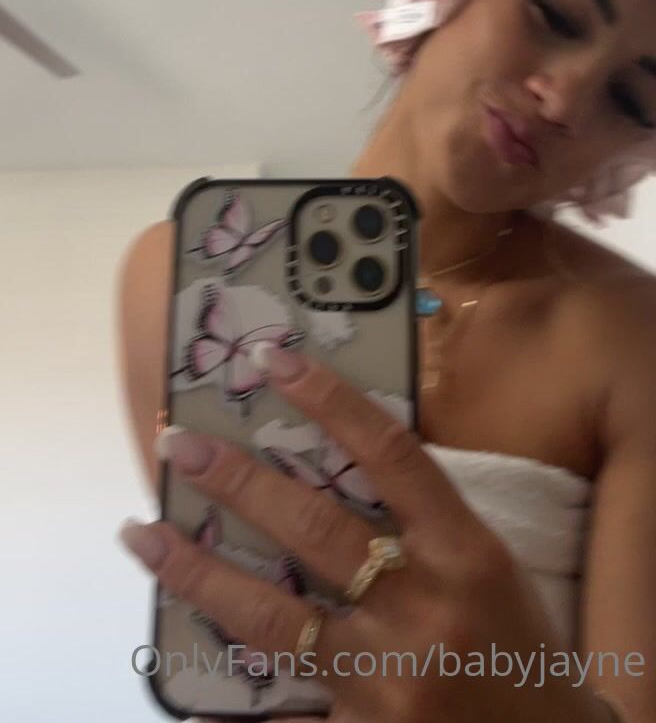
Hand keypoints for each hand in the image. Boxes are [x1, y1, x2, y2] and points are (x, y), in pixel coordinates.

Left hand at [119, 346, 606, 721]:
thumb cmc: (513, 640)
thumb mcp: (487, 563)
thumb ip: (421, 516)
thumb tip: (328, 454)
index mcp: (466, 552)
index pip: (391, 454)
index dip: (330, 399)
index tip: (275, 359)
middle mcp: (427, 609)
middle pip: (316, 529)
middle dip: (238, 482)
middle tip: (179, 444)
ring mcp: (391, 680)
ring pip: (274, 618)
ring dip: (199, 572)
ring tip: (143, 534)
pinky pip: (282, 718)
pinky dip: (226, 706)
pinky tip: (176, 677)